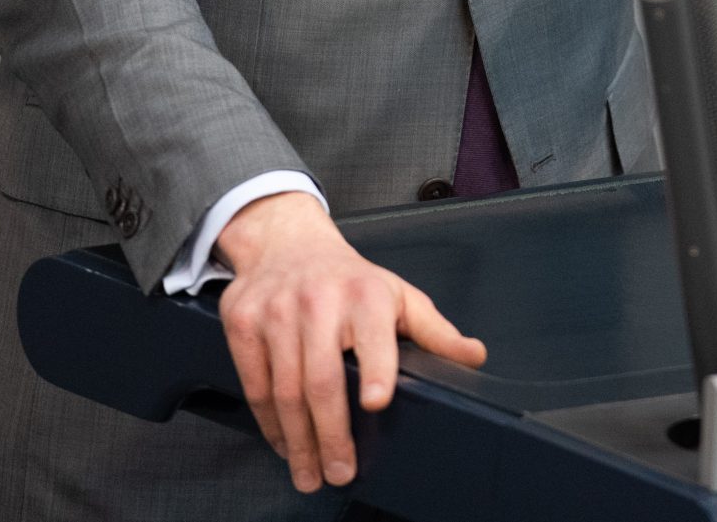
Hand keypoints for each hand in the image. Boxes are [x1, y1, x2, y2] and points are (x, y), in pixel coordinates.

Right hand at [215, 192, 486, 491]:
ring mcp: (276, 312)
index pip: (373, 337)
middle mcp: (319, 302)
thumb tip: (473, 356)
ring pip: (285, 389)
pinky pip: (255, 384)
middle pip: (322, 379)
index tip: (377, 401)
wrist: (286, 243)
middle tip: (340, 471)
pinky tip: (285, 443)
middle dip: (331, 434)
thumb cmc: (350, 279)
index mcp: (366, 296)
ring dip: (298, 440)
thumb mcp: (398, 296)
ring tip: (311, 472)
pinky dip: (269, 423)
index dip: (376, 370)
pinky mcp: (242, 323)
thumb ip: (434, 331)